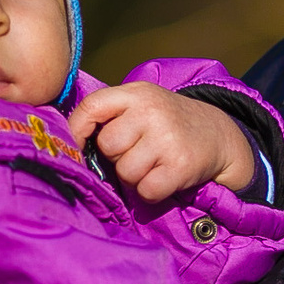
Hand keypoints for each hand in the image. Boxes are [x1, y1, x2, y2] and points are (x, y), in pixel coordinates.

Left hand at [68, 83, 255, 203]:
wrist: (218, 135)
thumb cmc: (166, 124)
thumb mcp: (141, 105)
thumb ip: (109, 115)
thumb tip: (66, 144)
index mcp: (136, 93)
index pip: (92, 106)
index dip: (77, 129)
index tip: (77, 146)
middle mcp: (152, 111)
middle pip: (107, 146)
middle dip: (117, 157)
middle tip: (138, 152)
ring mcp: (168, 138)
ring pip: (125, 172)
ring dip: (135, 177)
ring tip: (153, 164)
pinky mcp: (181, 165)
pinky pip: (146, 190)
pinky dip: (152, 191)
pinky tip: (165, 177)